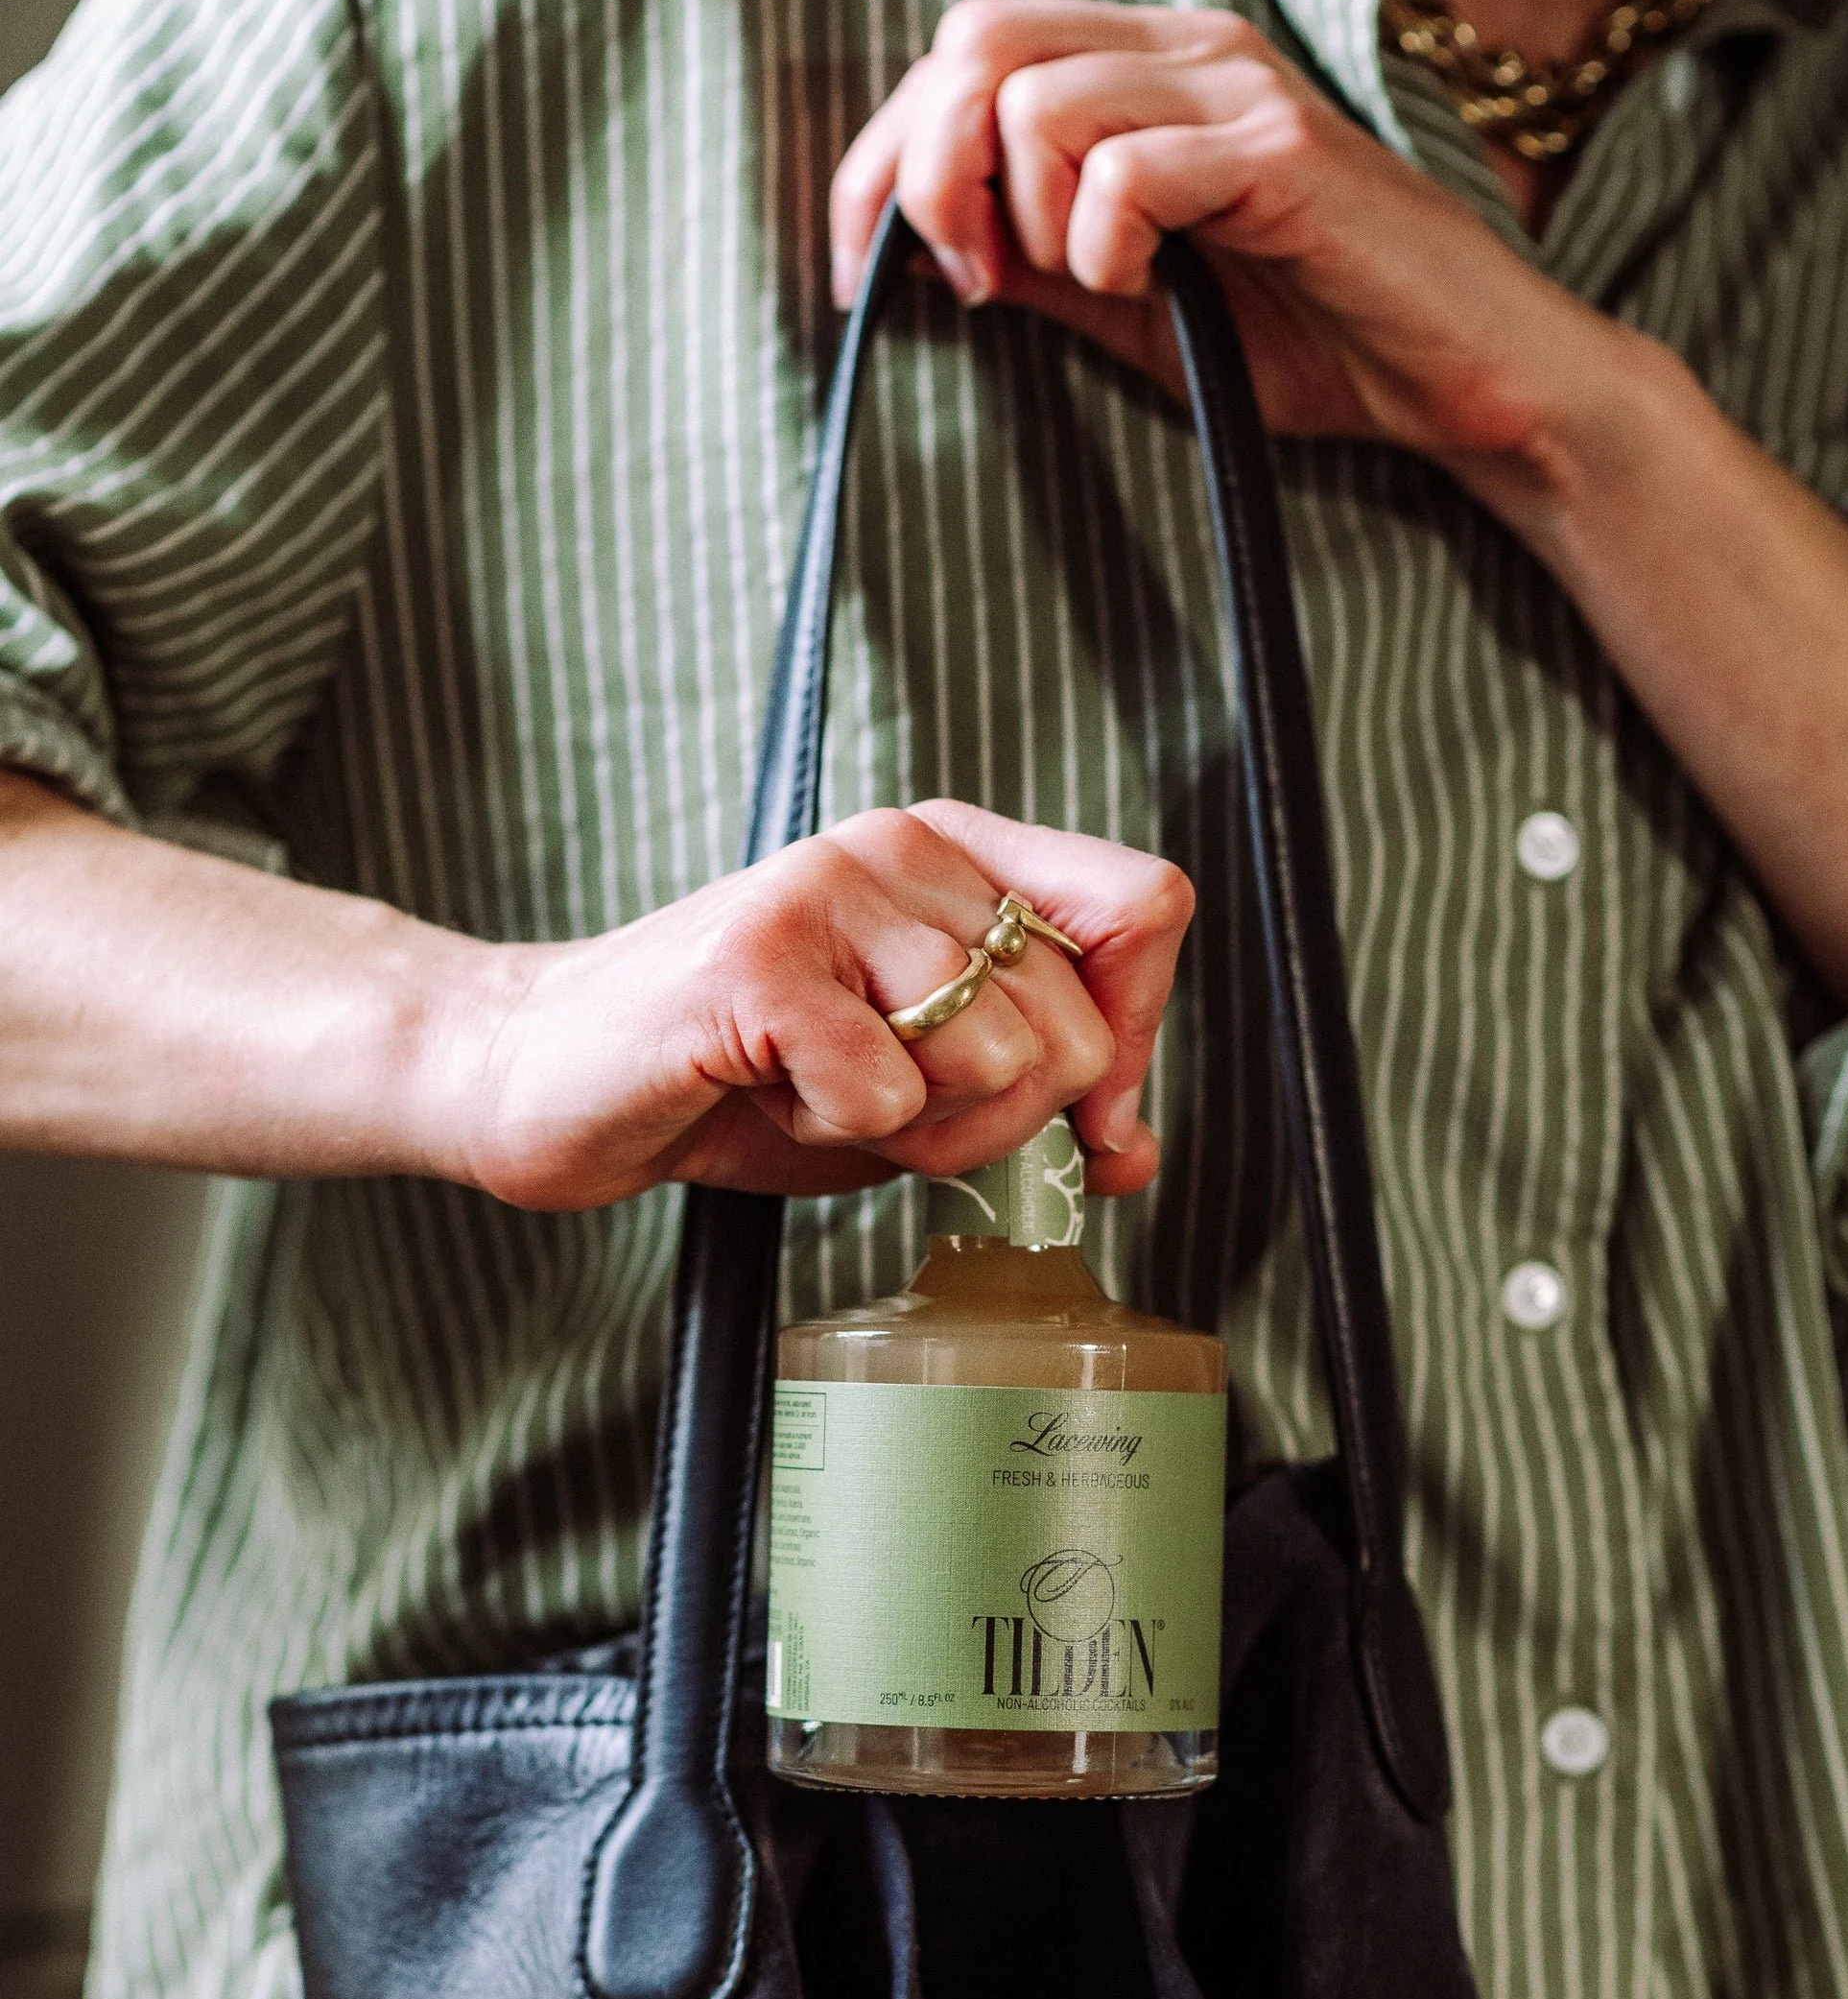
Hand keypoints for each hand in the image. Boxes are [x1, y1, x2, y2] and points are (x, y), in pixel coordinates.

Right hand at [445, 801, 1190, 1206]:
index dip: (1136, 1036)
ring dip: (910, 1132)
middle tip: (883, 1113)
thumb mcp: (918, 1089)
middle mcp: (903, 846)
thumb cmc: (741, 1085)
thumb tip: (1132, 1152)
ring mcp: (828, 887)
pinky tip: (764, 1092)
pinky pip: (885, 1092)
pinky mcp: (761, 954)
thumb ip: (1028, 1094)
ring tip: (813, 1093)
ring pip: (992, 1061)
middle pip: (1076, 1026)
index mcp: (956, 856)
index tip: (1082, 1119)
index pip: (1146, 906)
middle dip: (995, 1125)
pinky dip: (831, 1131)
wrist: (551, 1085)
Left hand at [830, 0, 1627, 473]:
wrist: (1466, 390)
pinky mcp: (1279, 152)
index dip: (882, 159)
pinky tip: (1145, 289)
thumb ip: (1035, 267)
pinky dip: (1103, 247)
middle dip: (928, 175)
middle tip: (969, 285)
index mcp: (1144, 71)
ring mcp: (1235, 89)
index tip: (862, 274)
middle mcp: (1185, 51)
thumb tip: (916, 251)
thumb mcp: (1136, 313)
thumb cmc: (1316, 348)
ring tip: (1077, 287)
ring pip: (1036, 97)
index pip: (963, 50)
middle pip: (975, 43)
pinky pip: (1128, 171)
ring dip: (1019, 215)